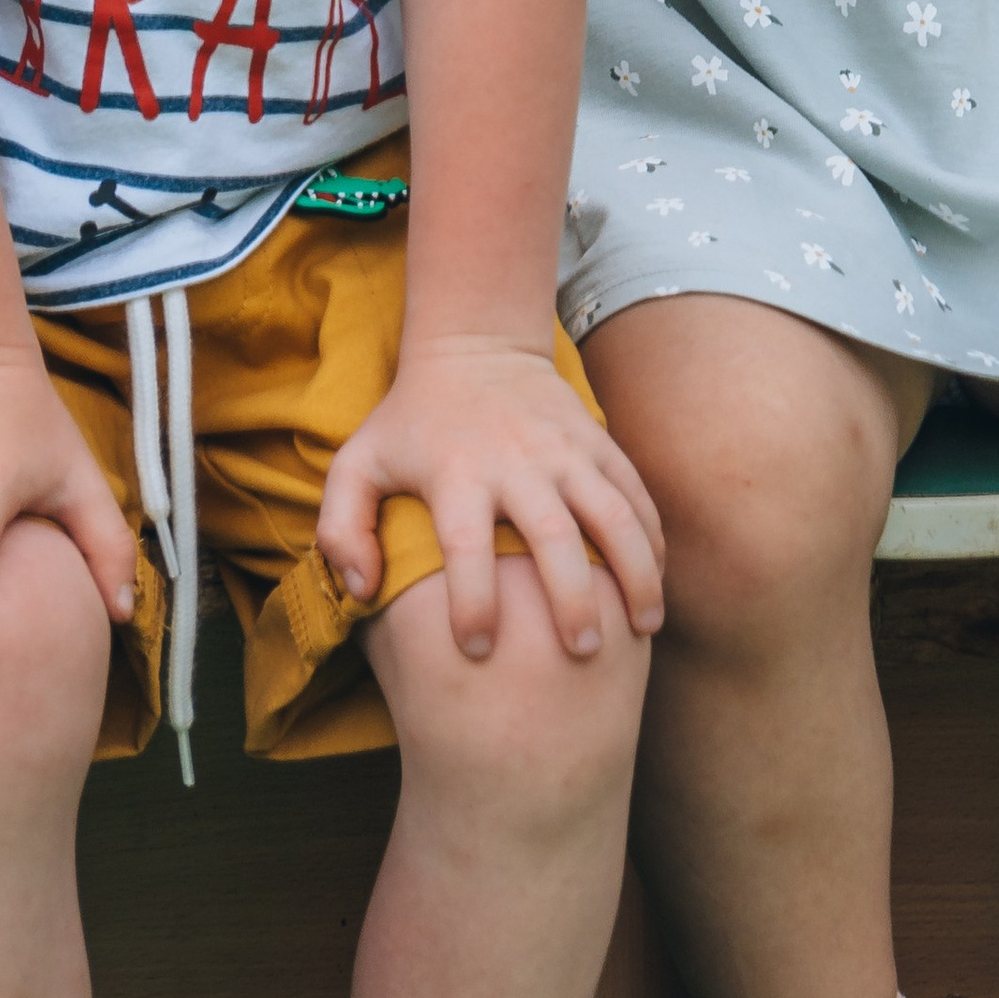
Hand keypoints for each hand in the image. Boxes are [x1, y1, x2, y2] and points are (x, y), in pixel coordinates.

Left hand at [317, 340, 665, 660]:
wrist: (474, 345)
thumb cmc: (410, 422)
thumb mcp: (356, 465)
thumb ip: (342, 531)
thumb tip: (362, 593)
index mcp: (456, 475)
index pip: (464, 546)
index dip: (471, 601)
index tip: (477, 650)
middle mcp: (516, 463)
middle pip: (553, 535)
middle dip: (571, 597)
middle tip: (581, 652)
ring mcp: (564, 450)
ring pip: (612, 513)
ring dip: (634, 569)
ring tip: (645, 625)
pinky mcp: (596, 440)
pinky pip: (634, 491)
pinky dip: (651, 535)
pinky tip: (656, 578)